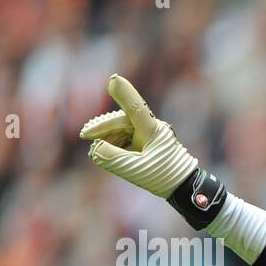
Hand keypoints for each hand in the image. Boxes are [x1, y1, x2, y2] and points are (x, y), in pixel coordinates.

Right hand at [79, 73, 196, 197]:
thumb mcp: (135, 169)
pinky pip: (126, 136)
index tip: (114, 79)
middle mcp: (151, 127)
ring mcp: (148, 133)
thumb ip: (112, 158)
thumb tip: (94, 148)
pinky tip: (103, 148)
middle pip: (121, 121)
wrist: (181, 186)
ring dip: (106, 135)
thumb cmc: (162, 176)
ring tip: (92, 144)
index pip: (135, 108)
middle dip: (102, 127)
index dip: (124, 93)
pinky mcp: (146, 140)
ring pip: (122, 128)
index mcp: (152, 130)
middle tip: (84, 134)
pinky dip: (113, 141)